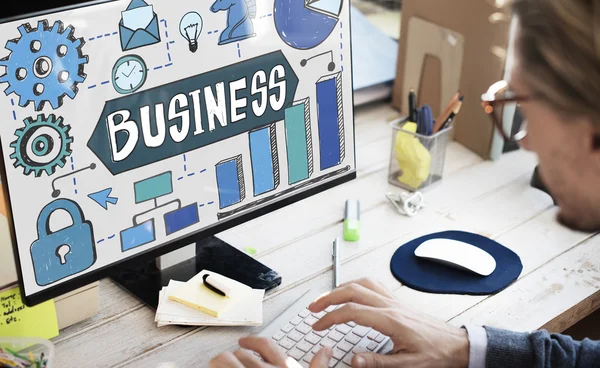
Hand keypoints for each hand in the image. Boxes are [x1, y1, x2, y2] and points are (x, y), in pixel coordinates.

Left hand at [209, 336, 332, 366]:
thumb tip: (326, 351)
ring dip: (221, 363)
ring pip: (224, 360)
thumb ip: (318, 367)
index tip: (243, 342)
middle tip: (234, 364)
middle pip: (242, 352)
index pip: (265, 345)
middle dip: (236, 357)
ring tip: (221, 367)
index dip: (252, 341)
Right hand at [308, 278, 469, 367]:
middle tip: (313, 307)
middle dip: (329, 297)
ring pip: (362, 283)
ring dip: (341, 288)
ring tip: (326, 298)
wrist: (457, 345)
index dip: (330, 317)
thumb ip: (378, 362)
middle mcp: (391, 306)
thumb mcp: (407, 365)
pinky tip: (352, 291)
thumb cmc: (436, 354)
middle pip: (352, 290)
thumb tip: (353, 360)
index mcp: (390, 320)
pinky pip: (373, 285)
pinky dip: (356, 285)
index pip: (352, 311)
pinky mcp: (398, 302)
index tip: (318, 325)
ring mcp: (394, 301)